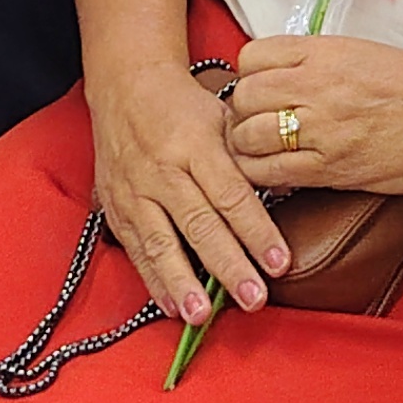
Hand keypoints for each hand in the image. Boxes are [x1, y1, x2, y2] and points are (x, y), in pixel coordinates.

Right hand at [87, 57, 290, 324]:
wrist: (125, 87)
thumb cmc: (183, 106)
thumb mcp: (222, 116)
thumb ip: (249, 157)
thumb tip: (285, 193)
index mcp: (195, 144)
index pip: (232, 195)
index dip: (257, 232)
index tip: (280, 263)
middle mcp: (163, 170)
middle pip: (199, 224)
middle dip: (227, 266)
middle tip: (252, 299)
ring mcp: (135, 191)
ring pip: (161, 243)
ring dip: (182, 282)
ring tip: (202, 315)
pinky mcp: (117, 208)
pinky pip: (136, 249)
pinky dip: (153, 280)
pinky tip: (171, 306)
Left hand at [224, 32, 402, 197]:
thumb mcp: (358, 52)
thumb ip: (313, 60)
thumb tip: (276, 74)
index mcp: (322, 52)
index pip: (252, 57)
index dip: (250, 75)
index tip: (259, 88)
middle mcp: (315, 86)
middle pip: (244, 97)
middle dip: (243, 112)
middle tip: (256, 123)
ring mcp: (320, 129)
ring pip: (247, 137)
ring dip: (247, 146)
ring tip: (262, 150)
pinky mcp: (329, 168)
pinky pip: (270, 173)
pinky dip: (263, 175)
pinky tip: (275, 173)